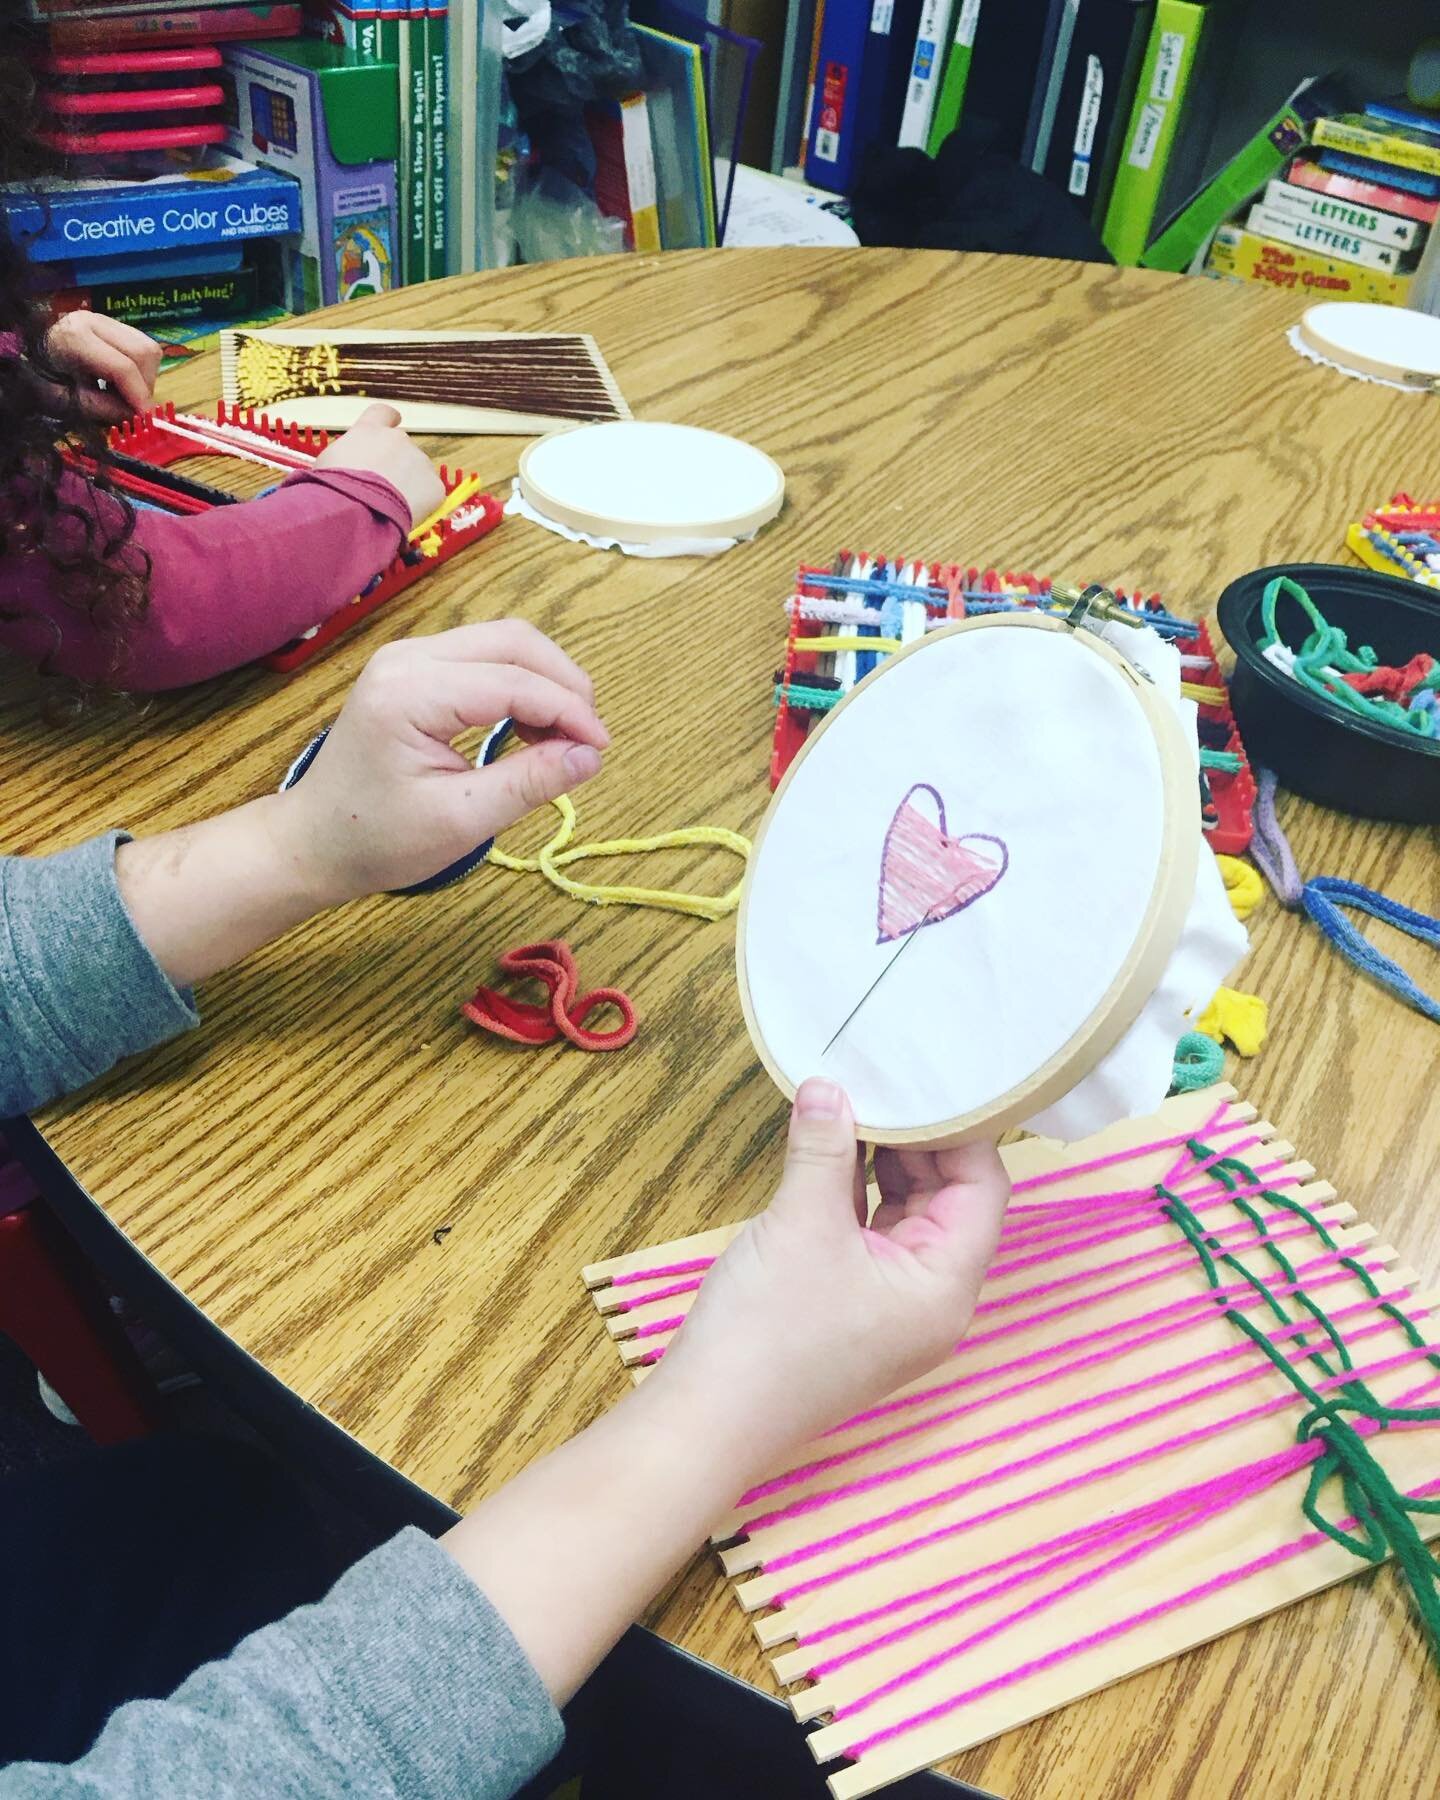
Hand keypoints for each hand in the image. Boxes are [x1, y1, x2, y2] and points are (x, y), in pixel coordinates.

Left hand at [42, 311, 161, 420]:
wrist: (28, 357)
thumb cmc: (41, 380)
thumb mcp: (66, 401)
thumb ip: (101, 408)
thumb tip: (134, 415)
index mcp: (77, 338)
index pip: (123, 367)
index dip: (139, 396)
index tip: (146, 419)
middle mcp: (95, 321)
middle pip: (143, 352)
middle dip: (146, 385)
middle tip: (136, 407)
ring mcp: (105, 319)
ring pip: (148, 347)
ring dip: (147, 376)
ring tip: (129, 394)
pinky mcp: (112, 324)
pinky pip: (142, 345)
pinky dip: (142, 368)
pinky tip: (125, 381)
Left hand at [271, 620, 609, 906]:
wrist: (314, 841)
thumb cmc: (377, 839)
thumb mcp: (460, 821)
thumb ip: (528, 783)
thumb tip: (590, 757)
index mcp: (410, 692)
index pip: (512, 681)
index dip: (568, 711)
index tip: (601, 751)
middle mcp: (408, 657)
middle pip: (513, 641)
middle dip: (564, 684)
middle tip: (590, 739)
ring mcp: (409, 656)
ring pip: (503, 642)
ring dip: (546, 681)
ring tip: (564, 737)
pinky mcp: (415, 668)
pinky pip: (484, 656)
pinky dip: (521, 684)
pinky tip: (532, 728)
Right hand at [313, 400, 445, 525]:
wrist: (355, 511)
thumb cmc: (332, 489)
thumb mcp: (329, 462)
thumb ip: (347, 456)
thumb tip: (349, 465)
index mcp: (369, 430)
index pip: (384, 413)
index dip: (388, 422)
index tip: (390, 427)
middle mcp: (398, 439)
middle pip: (402, 447)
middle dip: (396, 463)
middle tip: (383, 487)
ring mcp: (419, 461)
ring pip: (418, 470)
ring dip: (409, 484)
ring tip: (391, 506)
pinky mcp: (434, 486)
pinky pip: (430, 494)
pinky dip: (422, 504)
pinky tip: (405, 515)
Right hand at [661, 1079, 1009, 1471]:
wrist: (705, 1420)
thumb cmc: (767, 1330)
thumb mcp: (801, 1222)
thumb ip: (825, 1148)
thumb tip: (829, 1085)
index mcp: (946, 1286)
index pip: (982, 1188)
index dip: (959, 1130)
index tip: (924, 1077)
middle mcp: (931, 1299)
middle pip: (948, 1200)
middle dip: (916, 1140)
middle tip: (881, 1079)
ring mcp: (891, 1308)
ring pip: (905, 1217)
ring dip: (882, 1163)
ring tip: (853, 1103)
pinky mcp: (851, 1309)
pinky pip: (870, 1237)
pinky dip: (854, 1193)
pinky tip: (827, 1151)